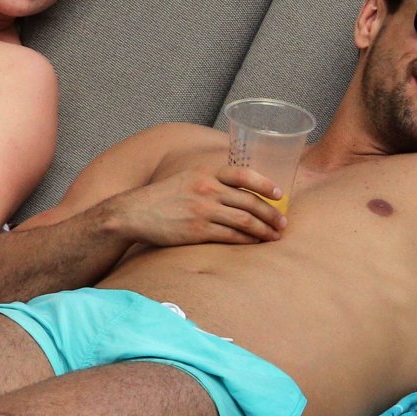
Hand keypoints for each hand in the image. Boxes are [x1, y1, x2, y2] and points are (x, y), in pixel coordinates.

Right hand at [109, 165, 286, 246]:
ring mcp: (203, 210)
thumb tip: (237, 190)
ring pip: (244, 220)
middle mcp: (207, 189)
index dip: (265, 184)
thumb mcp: (186, 179)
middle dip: (271, 214)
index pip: (243, 174)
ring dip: (263, 229)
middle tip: (282, 224)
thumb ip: (210, 181)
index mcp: (205, 173)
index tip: (279, 194)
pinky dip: (246, 240)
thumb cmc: (162, 197)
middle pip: (249, 201)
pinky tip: (253, 243)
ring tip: (274, 236)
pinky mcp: (198, 231)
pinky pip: (230, 236)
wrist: (134, 213)